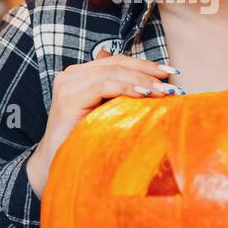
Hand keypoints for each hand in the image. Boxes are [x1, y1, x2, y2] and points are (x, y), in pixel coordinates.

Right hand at [26, 51, 180, 195]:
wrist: (57, 166)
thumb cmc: (84, 141)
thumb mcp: (106, 113)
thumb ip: (119, 94)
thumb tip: (146, 81)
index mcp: (79, 75)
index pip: (116, 61)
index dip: (144, 64)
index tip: (170, 72)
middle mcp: (70, 75)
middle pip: (116, 63)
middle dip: (147, 71)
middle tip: (171, 79)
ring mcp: (67, 86)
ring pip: (112, 72)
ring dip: (141, 80)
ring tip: (163, 90)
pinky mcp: (68, 100)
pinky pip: (102, 86)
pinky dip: (126, 88)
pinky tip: (143, 95)